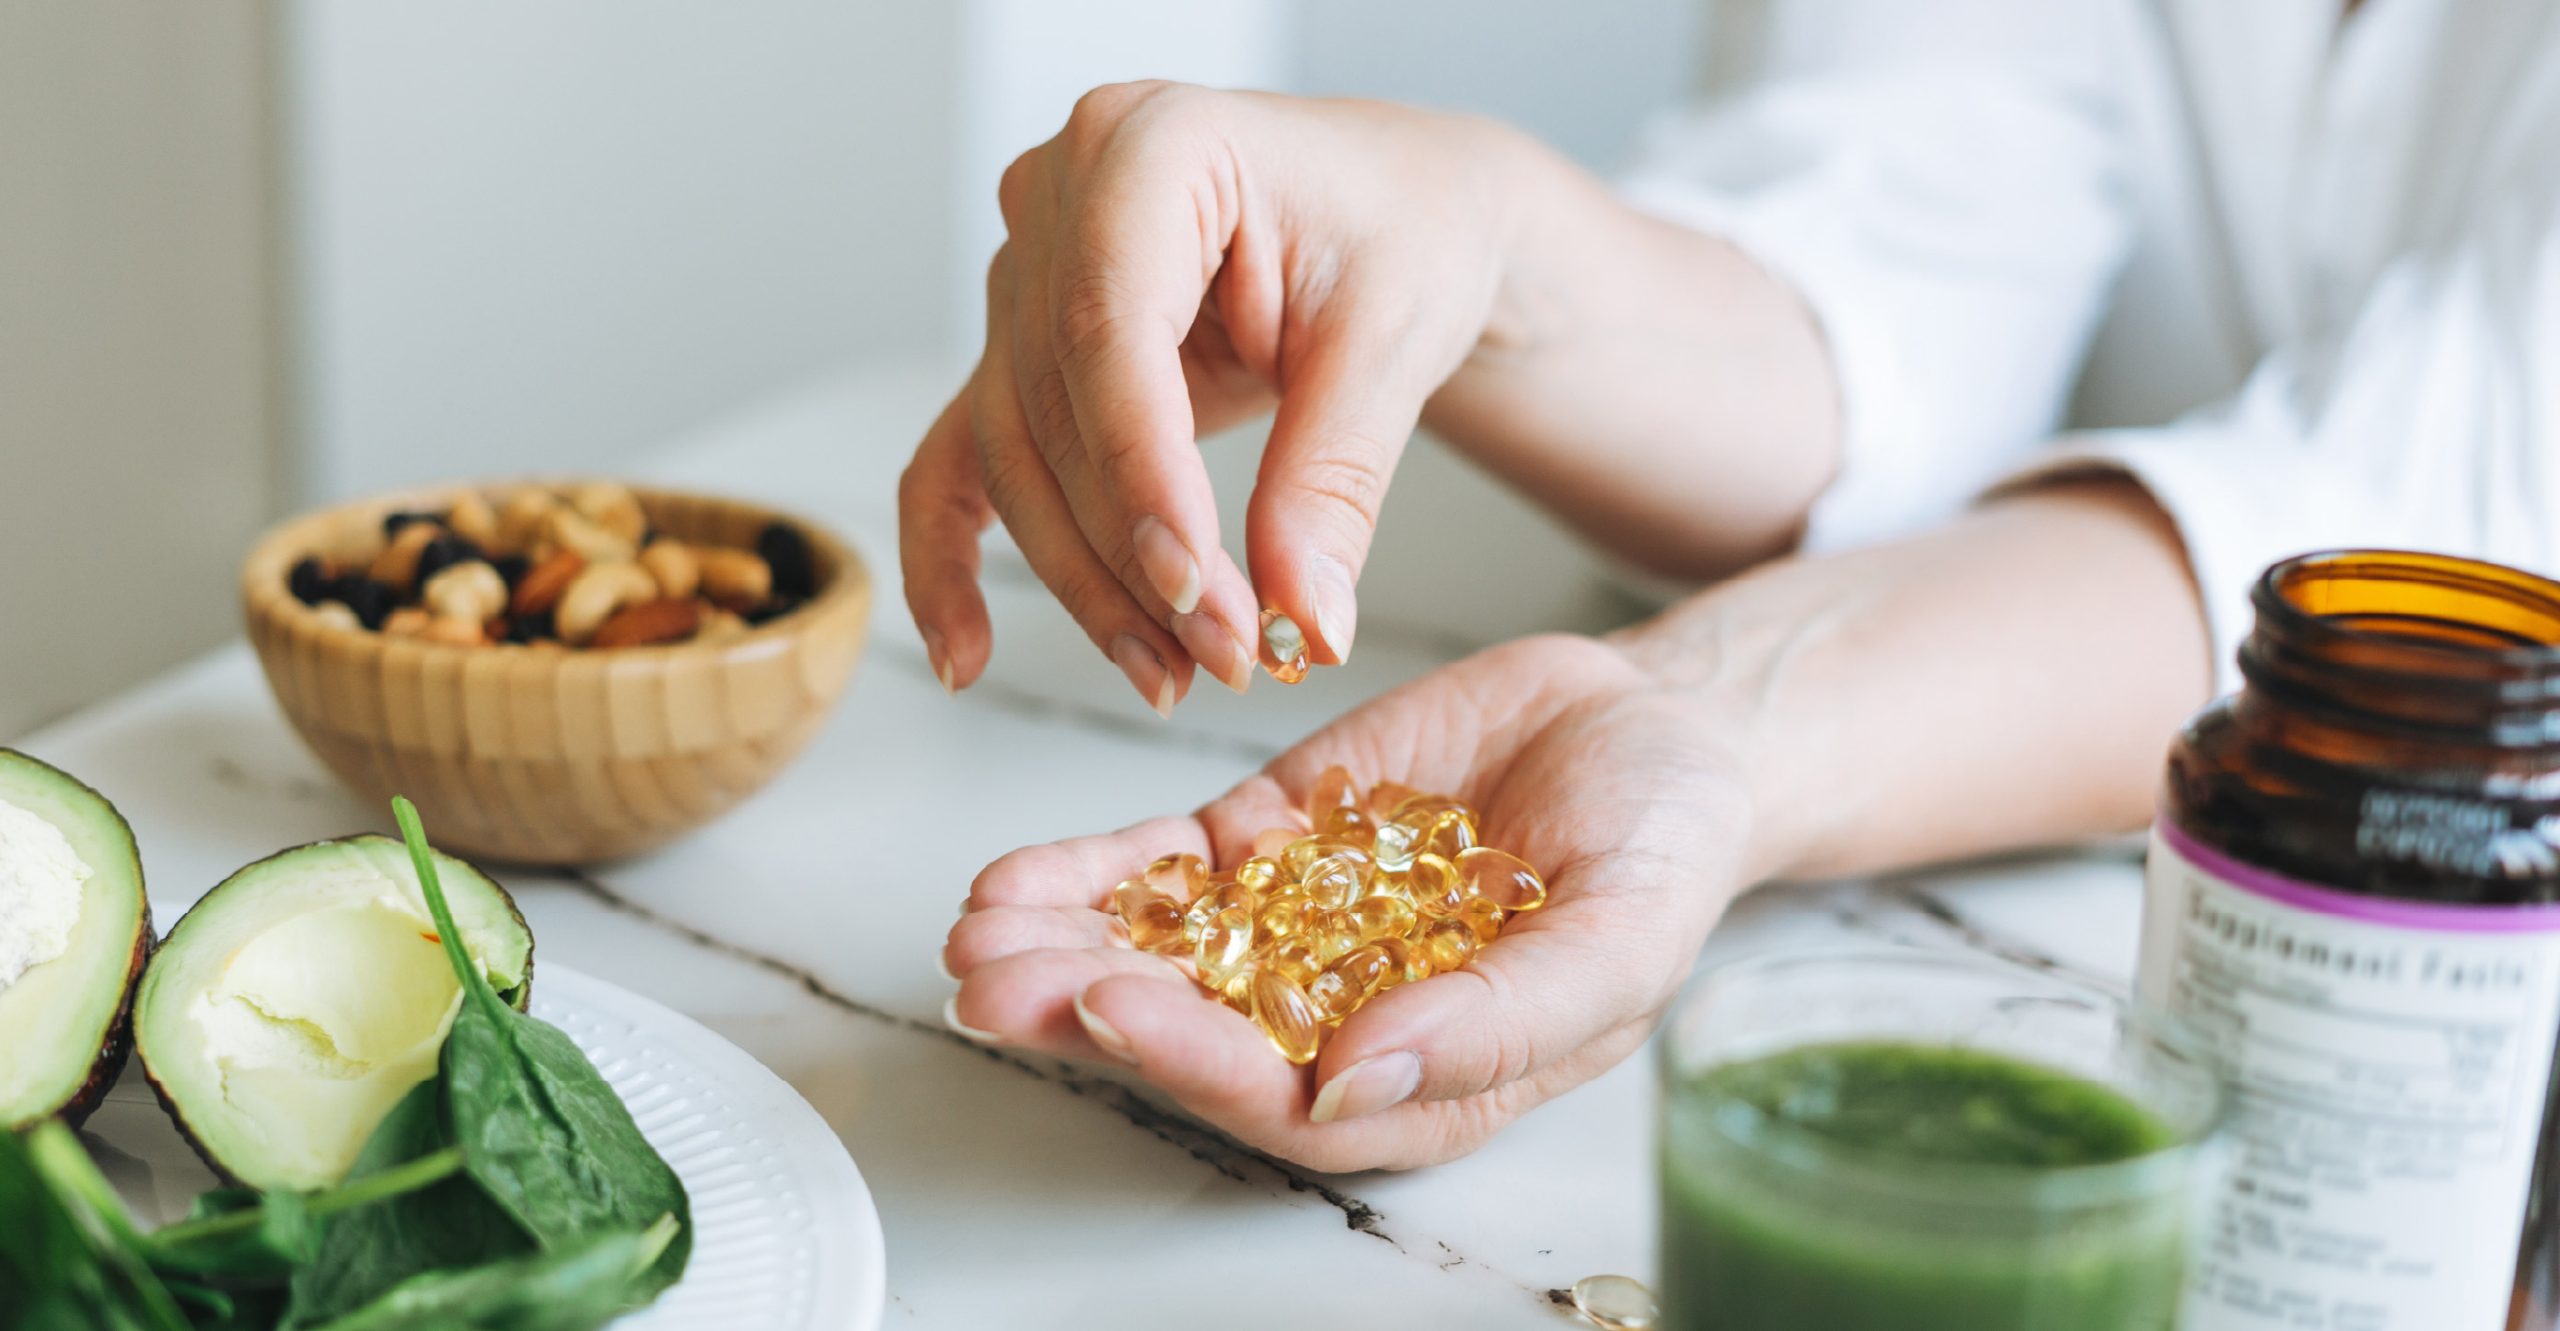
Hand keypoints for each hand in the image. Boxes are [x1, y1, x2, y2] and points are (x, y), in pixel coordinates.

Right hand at [898, 82, 1526, 710]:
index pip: (1109, 329)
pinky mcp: (1021, 349)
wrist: (1405, 215)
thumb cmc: (1405, 230)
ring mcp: (1027, 272)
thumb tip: (1304, 620)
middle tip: (1225, 655)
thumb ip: (1334, 479)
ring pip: (1016, 457)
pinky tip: (968, 654)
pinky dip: (951, 558)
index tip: (1196, 588)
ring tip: (1173, 672)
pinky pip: (961, 458)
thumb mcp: (1395, 343)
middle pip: (1054, 409)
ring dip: (1087, 581)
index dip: (1141, 474)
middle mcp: (1059, 195)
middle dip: (1133, 554)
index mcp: (1150, 144)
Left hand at [941, 634, 1753, 1171]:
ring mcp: (1297, 926)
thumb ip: (1496, 1021)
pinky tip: (1014, 878)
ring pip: (1159, 953)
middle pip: (1193, 1033)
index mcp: (1422, 1076)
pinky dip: (1089, 873)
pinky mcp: (1272, 842)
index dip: (1194, 1061)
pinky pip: (1164, 868)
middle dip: (1084, 1008)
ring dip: (1061, 946)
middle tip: (993, 981)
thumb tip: (1353, 1087)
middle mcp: (1341, 1017)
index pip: (1285, 1098)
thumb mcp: (1619, 938)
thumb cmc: (1667, 849)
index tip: (1112, 1009)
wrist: (1659, 726)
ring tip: (977, 930)